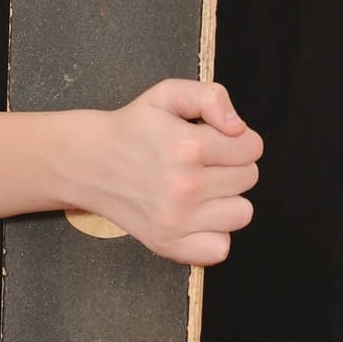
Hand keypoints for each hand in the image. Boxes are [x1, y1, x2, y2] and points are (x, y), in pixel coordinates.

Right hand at [71, 79, 262, 265]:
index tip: (216, 139)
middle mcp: (183, 187)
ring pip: (242, 213)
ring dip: (227, 198)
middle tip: (203, 161)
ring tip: (201, 186)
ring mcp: (176, 221)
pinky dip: (213, 233)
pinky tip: (196, 214)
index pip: (252, 148)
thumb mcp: (168, 93)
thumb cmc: (134, 127)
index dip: (239, 139)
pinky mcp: (168, 245)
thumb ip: (211, 97)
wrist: (90, 162)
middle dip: (232, 165)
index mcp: (187, 146)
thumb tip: (239, 128)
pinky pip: (220, 248)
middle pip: (249, 178)